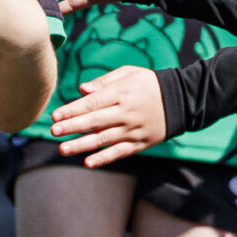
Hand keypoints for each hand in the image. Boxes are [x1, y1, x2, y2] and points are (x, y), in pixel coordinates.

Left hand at [47, 67, 166, 166]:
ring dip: (81, 145)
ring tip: (63, 149)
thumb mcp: (130, 73)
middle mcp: (126, 112)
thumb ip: (104, 81)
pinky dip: (104, 158)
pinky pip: (120, 152)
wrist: (182, 100)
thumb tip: (82, 90)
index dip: (72, 110)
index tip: (54, 115)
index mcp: (122, 93)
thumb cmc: (150, 84)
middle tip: (53, 131)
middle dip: (72, 127)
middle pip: (94, 121)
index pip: (92, 103)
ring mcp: (133, 130)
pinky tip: (88, 163)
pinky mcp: (141, 143)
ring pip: (104, 139)